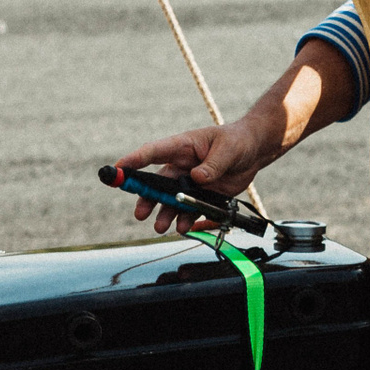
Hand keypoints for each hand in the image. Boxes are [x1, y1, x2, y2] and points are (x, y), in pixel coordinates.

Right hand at [115, 117, 275, 233]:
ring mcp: (189, 181)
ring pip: (170, 200)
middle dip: (146, 198)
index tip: (116, 170)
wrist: (253, 152)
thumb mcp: (228, 150)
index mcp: (182, 146)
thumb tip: (197, 178)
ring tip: (161, 227)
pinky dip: (184, 220)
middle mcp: (181, 165)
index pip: (153, 152)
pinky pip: (188, 209)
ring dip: (164, 214)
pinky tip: (182, 228)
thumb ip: (213, 165)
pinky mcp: (200, 195)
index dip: (133, 160)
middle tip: (139, 213)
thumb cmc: (237, 142)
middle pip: (157, 182)